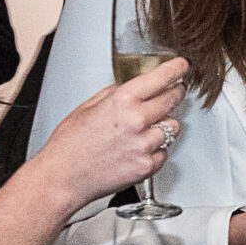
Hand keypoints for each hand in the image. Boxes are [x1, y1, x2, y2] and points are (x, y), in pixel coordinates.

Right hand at [29, 59, 189, 209]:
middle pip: (173, 100)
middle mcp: (137, 121)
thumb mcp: (87, 107)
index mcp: (122, 101)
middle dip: (176, 93)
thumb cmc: (69, 145)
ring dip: (164, 126)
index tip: (182, 66)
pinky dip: (156, 150)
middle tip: (174, 93)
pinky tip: (138, 150)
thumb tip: (131, 88)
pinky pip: (164, 153)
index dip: (176, 69)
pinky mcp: (146, 167)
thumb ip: (114, 94)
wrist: (63, 178)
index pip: (161, 78)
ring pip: (172, 128)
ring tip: (143, 131)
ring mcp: (144, 145)